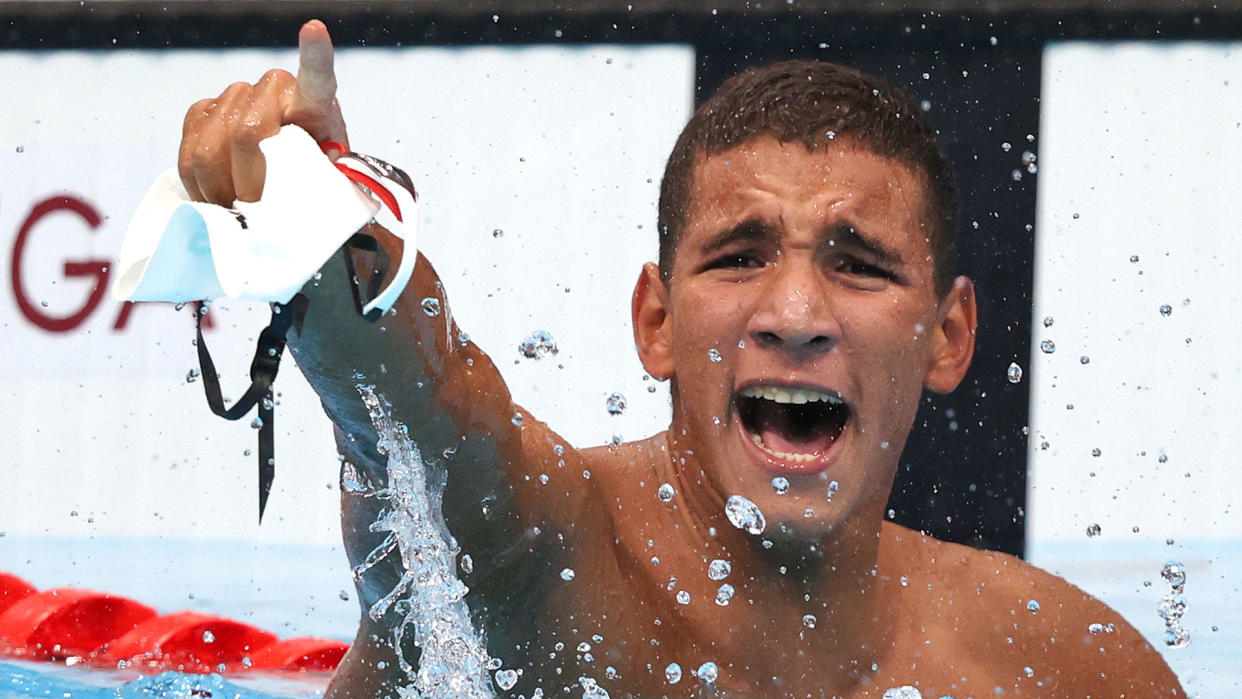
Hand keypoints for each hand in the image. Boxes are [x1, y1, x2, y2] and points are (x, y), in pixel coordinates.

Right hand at [178, 19, 347, 205]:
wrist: (289, 172)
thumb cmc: (314, 181)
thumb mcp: (328, 186)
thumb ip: (312, 186)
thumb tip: (281, 207)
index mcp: (315, 104)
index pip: (316, 77)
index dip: (315, 55)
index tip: (315, 30)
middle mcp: (274, 88)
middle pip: (246, 135)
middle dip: (247, 183)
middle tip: (254, 210)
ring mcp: (237, 95)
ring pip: (211, 146)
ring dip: (220, 188)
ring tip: (235, 209)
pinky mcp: (207, 110)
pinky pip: (190, 145)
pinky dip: (197, 181)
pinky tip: (214, 195)